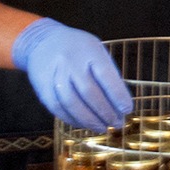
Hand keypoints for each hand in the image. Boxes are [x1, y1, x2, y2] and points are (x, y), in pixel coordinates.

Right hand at [11, 18, 131, 130]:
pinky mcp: (42, 87)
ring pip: (71, 103)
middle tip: (116, 124)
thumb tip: (120, 104)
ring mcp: (54, 74)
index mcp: (90, 50)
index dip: (118, 95)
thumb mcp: (96, 51)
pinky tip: (83, 124)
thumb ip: (107, 74)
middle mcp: (71, 62)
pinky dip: (72, 119)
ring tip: (102, 128)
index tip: (127, 110)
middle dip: (105, 112)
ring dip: (89, 120)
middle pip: (89, 92)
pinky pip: (57, 108)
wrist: (42, 41)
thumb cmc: (78, 49)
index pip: (106, 76)